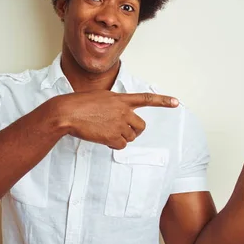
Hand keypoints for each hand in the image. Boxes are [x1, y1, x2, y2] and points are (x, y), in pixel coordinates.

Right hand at [54, 90, 178, 148]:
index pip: (146, 99)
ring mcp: (119, 123)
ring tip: (104, 131)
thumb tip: (116, 116)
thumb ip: (112, 104)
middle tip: (120, 132)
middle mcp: (123, 110)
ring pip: (130, 137)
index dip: (163, 101)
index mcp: (120, 98)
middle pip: (141, 127)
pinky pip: (121, 145)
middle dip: (133, 132)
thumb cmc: (78, 104)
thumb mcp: (99, 97)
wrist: (67, 112)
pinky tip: (101, 137)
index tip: (176, 102)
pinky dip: (113, 144)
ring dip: (120, 138)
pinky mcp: (113, 136)